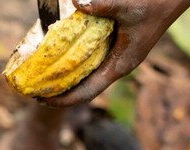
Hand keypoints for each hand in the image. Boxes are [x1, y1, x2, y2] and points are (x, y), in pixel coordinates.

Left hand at [41, 0, 189, 105]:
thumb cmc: (156, 2)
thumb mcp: (128, 6)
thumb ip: (103, 5)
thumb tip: (77, 1)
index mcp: (120, 65)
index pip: (87, 93)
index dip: (63, 100)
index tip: (40, 99)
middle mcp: (118, 65)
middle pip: (84, 88)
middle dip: (59, 93)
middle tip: (33, 92)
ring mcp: (117, 57)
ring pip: (87, 77)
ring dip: (65, 80)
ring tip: (41, 80)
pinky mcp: (116, 46)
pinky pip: (90, 62)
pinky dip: (74, 64)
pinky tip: (58, 59)